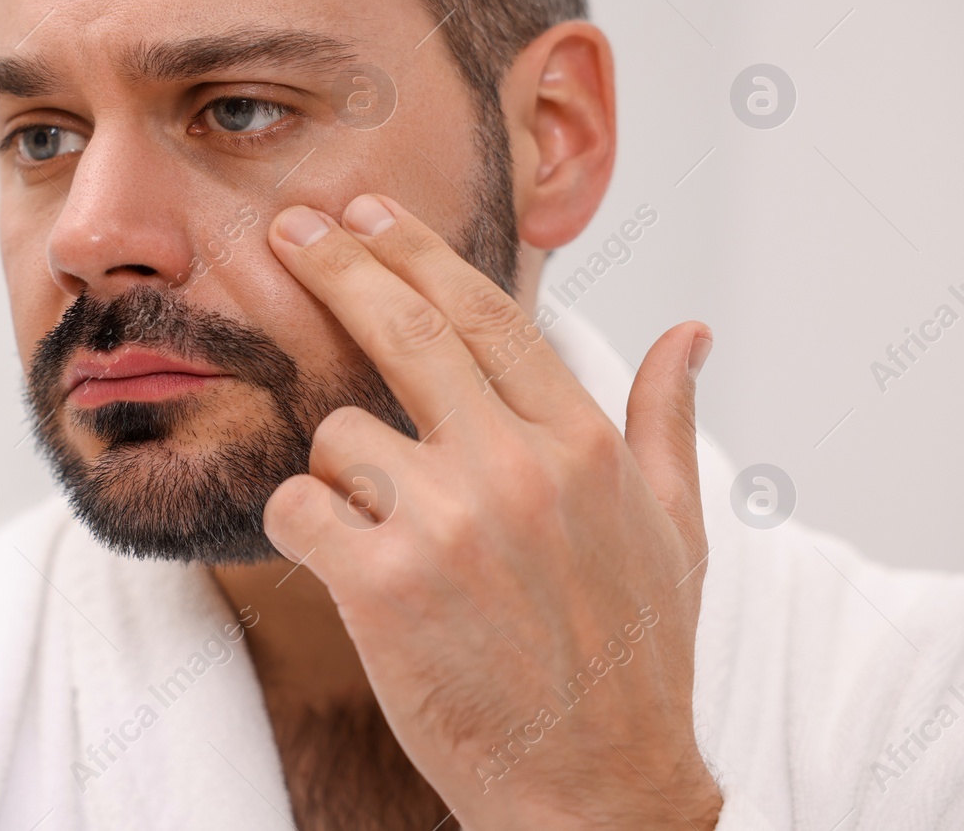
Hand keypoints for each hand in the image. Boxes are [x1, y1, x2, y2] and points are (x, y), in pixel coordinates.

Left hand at [262, 194, 720, 830]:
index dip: (420, 253)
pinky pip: (298, 509)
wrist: (597, 788)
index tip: (370, 211)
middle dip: (339, 265)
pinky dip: (304, 531)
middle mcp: (516, 466)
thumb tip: (693, 333)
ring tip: (390, 538)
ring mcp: (448, 521)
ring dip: (343, 476)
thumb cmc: (632, 656)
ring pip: (339, 435)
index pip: (487, 314)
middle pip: (404, 329)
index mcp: (581, 443)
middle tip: (291, 228)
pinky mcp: (384, 583)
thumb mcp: (675, 530)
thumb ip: (666, 421)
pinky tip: (347, 566)